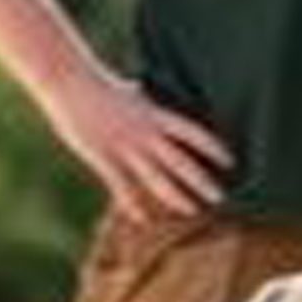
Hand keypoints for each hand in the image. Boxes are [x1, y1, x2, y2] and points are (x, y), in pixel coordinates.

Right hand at [41, 67, 229, 220]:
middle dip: (200, 180)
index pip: (192, 132)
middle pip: (179, 160)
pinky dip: (132, 203)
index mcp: (155, 114)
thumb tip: (153, 94)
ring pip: (155, 177)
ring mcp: (124, 146)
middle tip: (220, 198)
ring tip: (192, 210)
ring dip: (175, 196)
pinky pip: (121, 185)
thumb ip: (147, 100)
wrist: (70, 83)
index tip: (230, 161)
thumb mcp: (133, 92)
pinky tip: (142, 219)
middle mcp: (145, 132)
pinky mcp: (102, 156)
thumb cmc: (101, 85)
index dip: (212, 147)